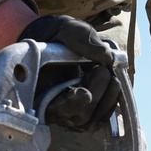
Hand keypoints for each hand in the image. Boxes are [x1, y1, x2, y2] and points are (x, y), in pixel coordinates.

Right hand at [21, 14, 120, 131]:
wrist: (58, 44)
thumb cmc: (57, 39)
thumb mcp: (66, 30)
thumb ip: (81, 39)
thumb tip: (107, 57)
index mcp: (38, 92)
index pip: (52, 110)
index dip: (70, 104)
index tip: (84, 93)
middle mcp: (54, 111)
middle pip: (79, 117)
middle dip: (96, 91)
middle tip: (102, 68)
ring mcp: (71, 116)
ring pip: (92, 120)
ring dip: (107, 96)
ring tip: (106, 71)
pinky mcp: (87, 115)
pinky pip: (103, 117)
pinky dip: (112, 99)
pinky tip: (111, 81)